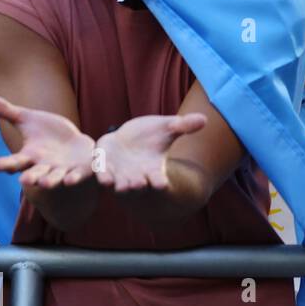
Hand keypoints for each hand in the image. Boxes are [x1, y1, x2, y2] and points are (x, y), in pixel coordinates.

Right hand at [0, 91, 96, 188]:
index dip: (4, 164)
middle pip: (35, 174)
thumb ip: (4, 111)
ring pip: (56, 178)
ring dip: (52, 181)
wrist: (76, 144)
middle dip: (31, 177)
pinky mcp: (82, 170)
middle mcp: (45, 166)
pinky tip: (71, 179)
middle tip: (24, 181)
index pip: (14, 162)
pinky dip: (75, 177)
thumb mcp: (27, 119)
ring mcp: (63, 171)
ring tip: (45, 183)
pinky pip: (79, 175)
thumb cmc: (48, 133)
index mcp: (30, 156)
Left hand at [94, 113, 208, 192]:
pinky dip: (100, 175)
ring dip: (119, 185)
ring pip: (118, 184)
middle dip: (137, 185)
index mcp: (153, 170)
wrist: (127, 140)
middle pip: (138, 184)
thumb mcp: (166, 128)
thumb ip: (183, 126)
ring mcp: (118, 173)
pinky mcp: (102, 166)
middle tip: (139, 184)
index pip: (159, 179)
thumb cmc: (150, 136)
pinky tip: (100, 176)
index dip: (160, 182)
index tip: (162, 184)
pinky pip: (100, 174)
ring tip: (119, 186)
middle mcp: (136, 176)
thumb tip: (204, 119)